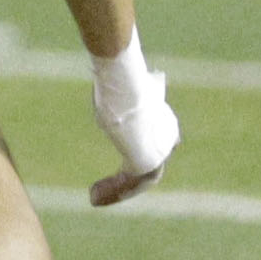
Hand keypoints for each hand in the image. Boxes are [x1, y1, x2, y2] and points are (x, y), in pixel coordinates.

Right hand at [87, 34, 177, 206]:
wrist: (126, 85)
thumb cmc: (119, 79)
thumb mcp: (117, 85)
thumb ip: (117, 86)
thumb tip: (109, 61)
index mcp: (165, 124)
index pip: (155, 149)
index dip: (136, 164)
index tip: (119, 171)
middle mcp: (166, 140)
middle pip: (147, 169)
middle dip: (126, 182)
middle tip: (104, 190)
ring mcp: (159, 152)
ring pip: (138, 180)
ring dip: (117, 192)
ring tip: (94, 198)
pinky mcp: (147, 163)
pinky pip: (129, 183)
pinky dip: (112, 190)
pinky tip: (94, 196)